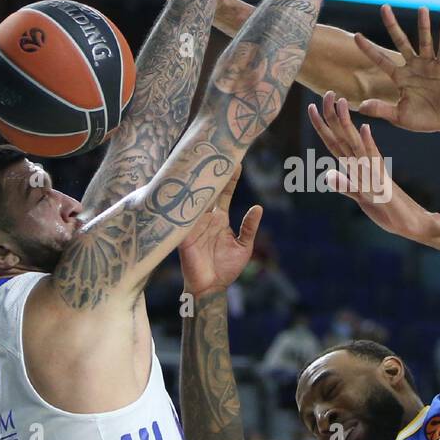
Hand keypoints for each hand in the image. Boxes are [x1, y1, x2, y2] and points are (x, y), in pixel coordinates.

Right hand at [178, 166, 262, 297]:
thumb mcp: (244, 246)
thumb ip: (249, 227)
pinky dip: (182, 204)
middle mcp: (204, 218)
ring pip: (193, 199)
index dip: (229, 178)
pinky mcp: (183, 234)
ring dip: (196, 183)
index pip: (223, 194)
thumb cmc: (226, 268)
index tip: (236, 161)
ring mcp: (192, 225)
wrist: (211, 288)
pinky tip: (184, 189)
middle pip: (207, 191)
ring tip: (200, 163)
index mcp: (219, 219)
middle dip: (210, 173)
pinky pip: (181, 217)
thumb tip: (258, 207)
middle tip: (215, 152)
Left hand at [306, 91, 433, 241]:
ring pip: (356, 144)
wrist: (409, 222)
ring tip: (341, 103)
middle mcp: (365, 164)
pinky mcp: (382, 185)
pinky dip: (369, 147)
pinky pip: (372, 164)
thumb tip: (328, 175)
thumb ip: (345, 185)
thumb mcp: (359, 197)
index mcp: (358, 166)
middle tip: (326, 92)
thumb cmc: (385, 209)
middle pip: (345, 137)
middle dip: (333, 116)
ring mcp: (374, 172)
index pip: (335, 142)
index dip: (323, 126)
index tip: (312, 106)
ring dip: (348, 124)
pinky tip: (365, 130)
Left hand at [352, 6, 439, 131]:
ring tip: (422, 8)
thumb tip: (361, 107)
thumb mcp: (400, 116)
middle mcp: (413, 67)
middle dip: (392, 25)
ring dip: (423, 25)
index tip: (356, 36)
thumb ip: (381, 110)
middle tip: (384, 7)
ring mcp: (428, 65)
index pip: (381, 60)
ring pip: (423, 41)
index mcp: (400, 77)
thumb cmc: (425, 119)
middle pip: (400, 42)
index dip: (369, 49)